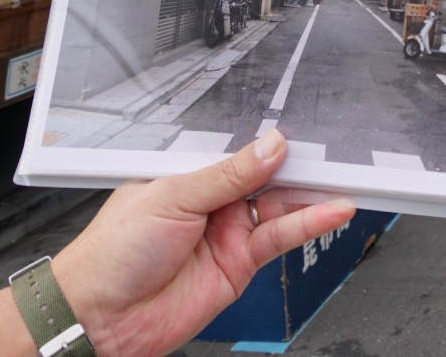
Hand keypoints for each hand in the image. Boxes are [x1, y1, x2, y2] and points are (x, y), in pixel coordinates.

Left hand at [54, 129, 353, 356]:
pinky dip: (310, 222)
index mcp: (189, 173)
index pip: (240, 149)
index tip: (302, 128)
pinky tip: (331, 210)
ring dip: (313, 194)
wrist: (100, 318)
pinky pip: (282, 237)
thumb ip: (228, 174)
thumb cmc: (111, 254)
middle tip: (334, 151)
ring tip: (345, 180)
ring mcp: (228, 231)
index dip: (270, 140)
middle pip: (268, 175)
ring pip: (281, 204)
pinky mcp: (241, 263)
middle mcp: (212, 200)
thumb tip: (270, 146)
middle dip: (301, 164)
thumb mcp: (171, 198)